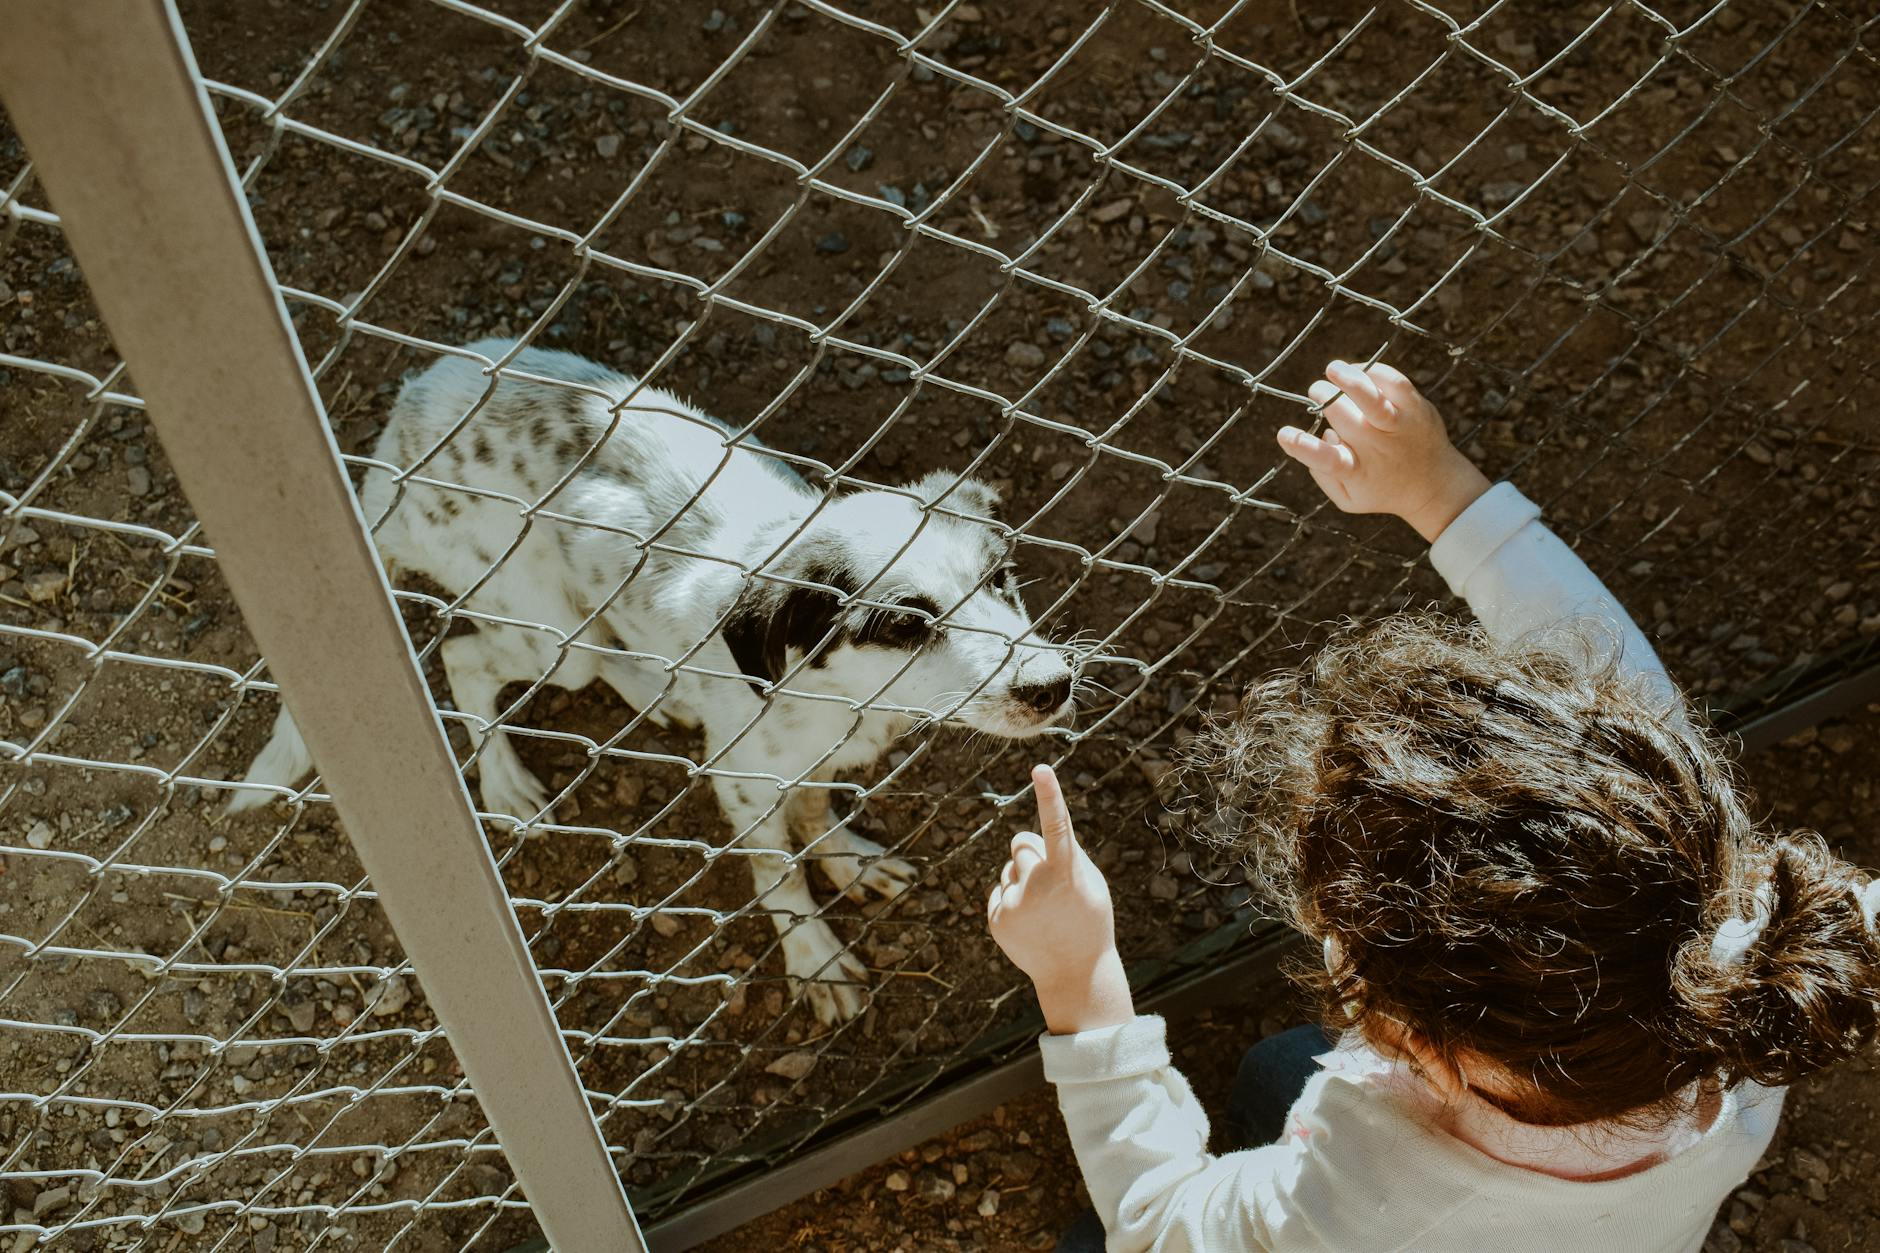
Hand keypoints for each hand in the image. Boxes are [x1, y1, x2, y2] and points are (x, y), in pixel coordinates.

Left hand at [987, 765, 1134, 1033]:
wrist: (1075, 974)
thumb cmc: (1088, 920)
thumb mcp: (1090, 882)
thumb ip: (1066, 853)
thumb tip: (1032, 837)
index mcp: (1067, 873)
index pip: (1057, 825)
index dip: (1050, 795)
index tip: (1040, 769)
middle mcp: (1037, 885)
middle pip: (1022, 843)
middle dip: (1033, 854)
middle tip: (1052, 884)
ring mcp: (1014, 904)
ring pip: (1009, 868)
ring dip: (1022, 880)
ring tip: (1044, 911)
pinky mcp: (997, 920)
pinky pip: (1000, 891)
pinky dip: (1012, 901)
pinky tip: (1030, 923)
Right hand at [1279, 359, 1490, 542]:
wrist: (1436, 486)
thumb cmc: (1381, 488)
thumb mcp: (1348, 499)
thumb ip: (1323, 475)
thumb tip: (1321, 436)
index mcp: (1355, 472)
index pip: (1325, 460)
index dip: (1302, 446)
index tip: (1284, 434)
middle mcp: (1377, 447)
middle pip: (1342, 416)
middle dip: (1322, 396)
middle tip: (1317, 393)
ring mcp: (1398, 426)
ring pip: (1372, 397)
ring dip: (1347, 378)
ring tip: (1333, 370)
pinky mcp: (1416, 408)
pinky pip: (1395, 382)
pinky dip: (1373, 371)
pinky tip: (1360, 372)